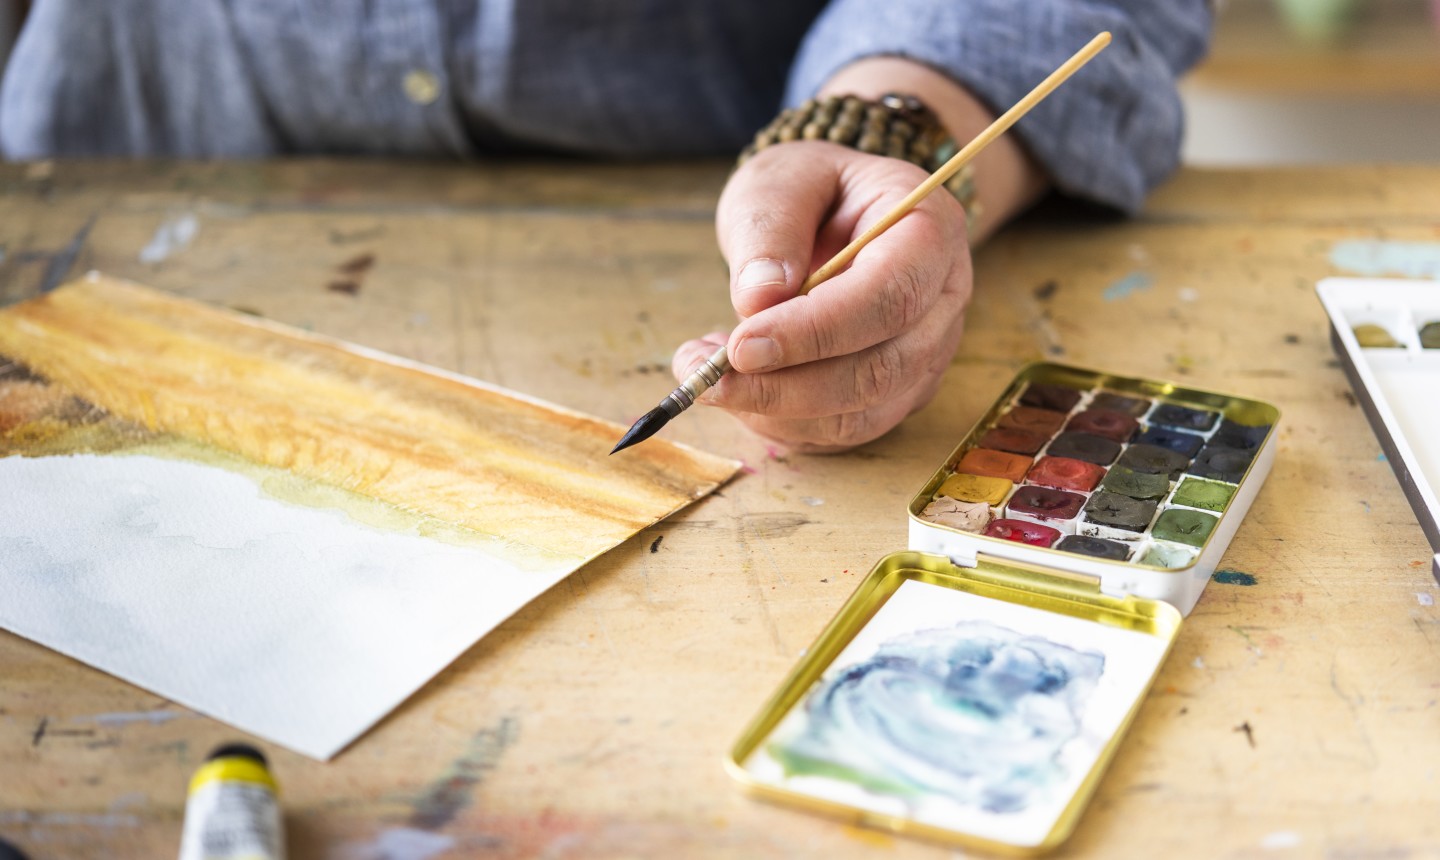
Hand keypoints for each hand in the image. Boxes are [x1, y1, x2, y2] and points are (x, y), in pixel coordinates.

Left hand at [672, 141, 972, 452]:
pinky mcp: (897, 393)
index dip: (815, 331)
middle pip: (881, 369)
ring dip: (778, 412)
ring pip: (862, 413)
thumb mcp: (782, 180)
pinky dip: (783, 423)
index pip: (888, 297)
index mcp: (930, 231)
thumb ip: (771, 229)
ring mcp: (927, 354)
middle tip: (710, 379)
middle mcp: (943, 301)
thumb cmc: (812, 189)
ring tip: (710, 377)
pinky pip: (845, 430)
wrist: (836, 211)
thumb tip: (759, 298)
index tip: (743, 345)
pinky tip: (739, 389)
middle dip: (788, 388)